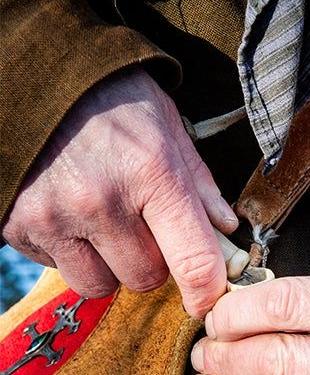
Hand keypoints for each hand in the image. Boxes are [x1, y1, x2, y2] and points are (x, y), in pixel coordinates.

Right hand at [2, 68, 235, 316]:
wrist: (27, 72)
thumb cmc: (105, 96)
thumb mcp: (164, 121)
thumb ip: (196, 181)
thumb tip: (224, 230)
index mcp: (150, 171)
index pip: (193, 262)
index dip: (206, 293)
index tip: (207, 302)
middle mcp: (102, 200)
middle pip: (146, 278)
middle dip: (149, 260)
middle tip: (137, 224)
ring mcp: (56, 216)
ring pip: (101, 284)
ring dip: (107, 265)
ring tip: (99, 223)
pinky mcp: (20, 226)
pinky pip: (59, 269)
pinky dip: (68, 252)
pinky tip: (66, 213)